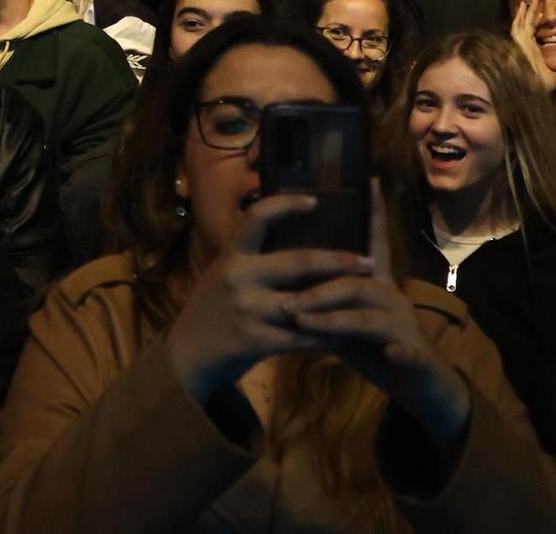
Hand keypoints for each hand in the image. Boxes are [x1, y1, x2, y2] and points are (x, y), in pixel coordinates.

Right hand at [164, 192, 368, 399]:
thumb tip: (287, 230)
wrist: (188, 353)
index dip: (285, 205)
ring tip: (366, 298)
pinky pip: (301, 338)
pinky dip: (327, 336)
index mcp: (231, 255)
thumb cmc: (213, 307)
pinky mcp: (255, 341)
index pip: (256, 218)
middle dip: (338, 260)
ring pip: (306, 302)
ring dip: (340, 301)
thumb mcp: (223, 274)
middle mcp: (238, 277)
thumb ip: (250, 257)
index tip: (315, 201)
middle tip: (368, 261)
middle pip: (297, 261)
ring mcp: (247, 309)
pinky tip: (345, 333)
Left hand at [283, 181, 471, 446]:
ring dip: (332, 318)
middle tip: (283, 302)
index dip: (372, 213)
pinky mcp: (415, 352)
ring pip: (367, 313)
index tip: (370, 179)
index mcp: (374, 284)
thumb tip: (283, 277)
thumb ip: (323, 299)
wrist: (418, 385)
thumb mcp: (343, 321)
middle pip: (352, 280)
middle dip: (315, 289)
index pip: (371, 242)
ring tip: (302, 323)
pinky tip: (388, 354)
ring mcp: (405, 323)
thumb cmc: (374, 348)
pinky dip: (395, 350)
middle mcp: (390, 296)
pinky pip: (403, 348)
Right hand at [509, 0, 555, 92]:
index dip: (536, 22)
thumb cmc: (544, 83)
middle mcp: (525, 46)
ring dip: (524, 12)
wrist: (538, 86)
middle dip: (530, 13)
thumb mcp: (553, 76)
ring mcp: (521, 44)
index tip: (541, 13)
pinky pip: (518, 26)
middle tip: (535, 1)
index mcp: (532, 51)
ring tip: (528, 0)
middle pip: (526, 25)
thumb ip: (555, 73)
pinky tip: (523, 7)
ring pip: (521, 23)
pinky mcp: (519, 43)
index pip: (533, 33)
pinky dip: (519, 16)